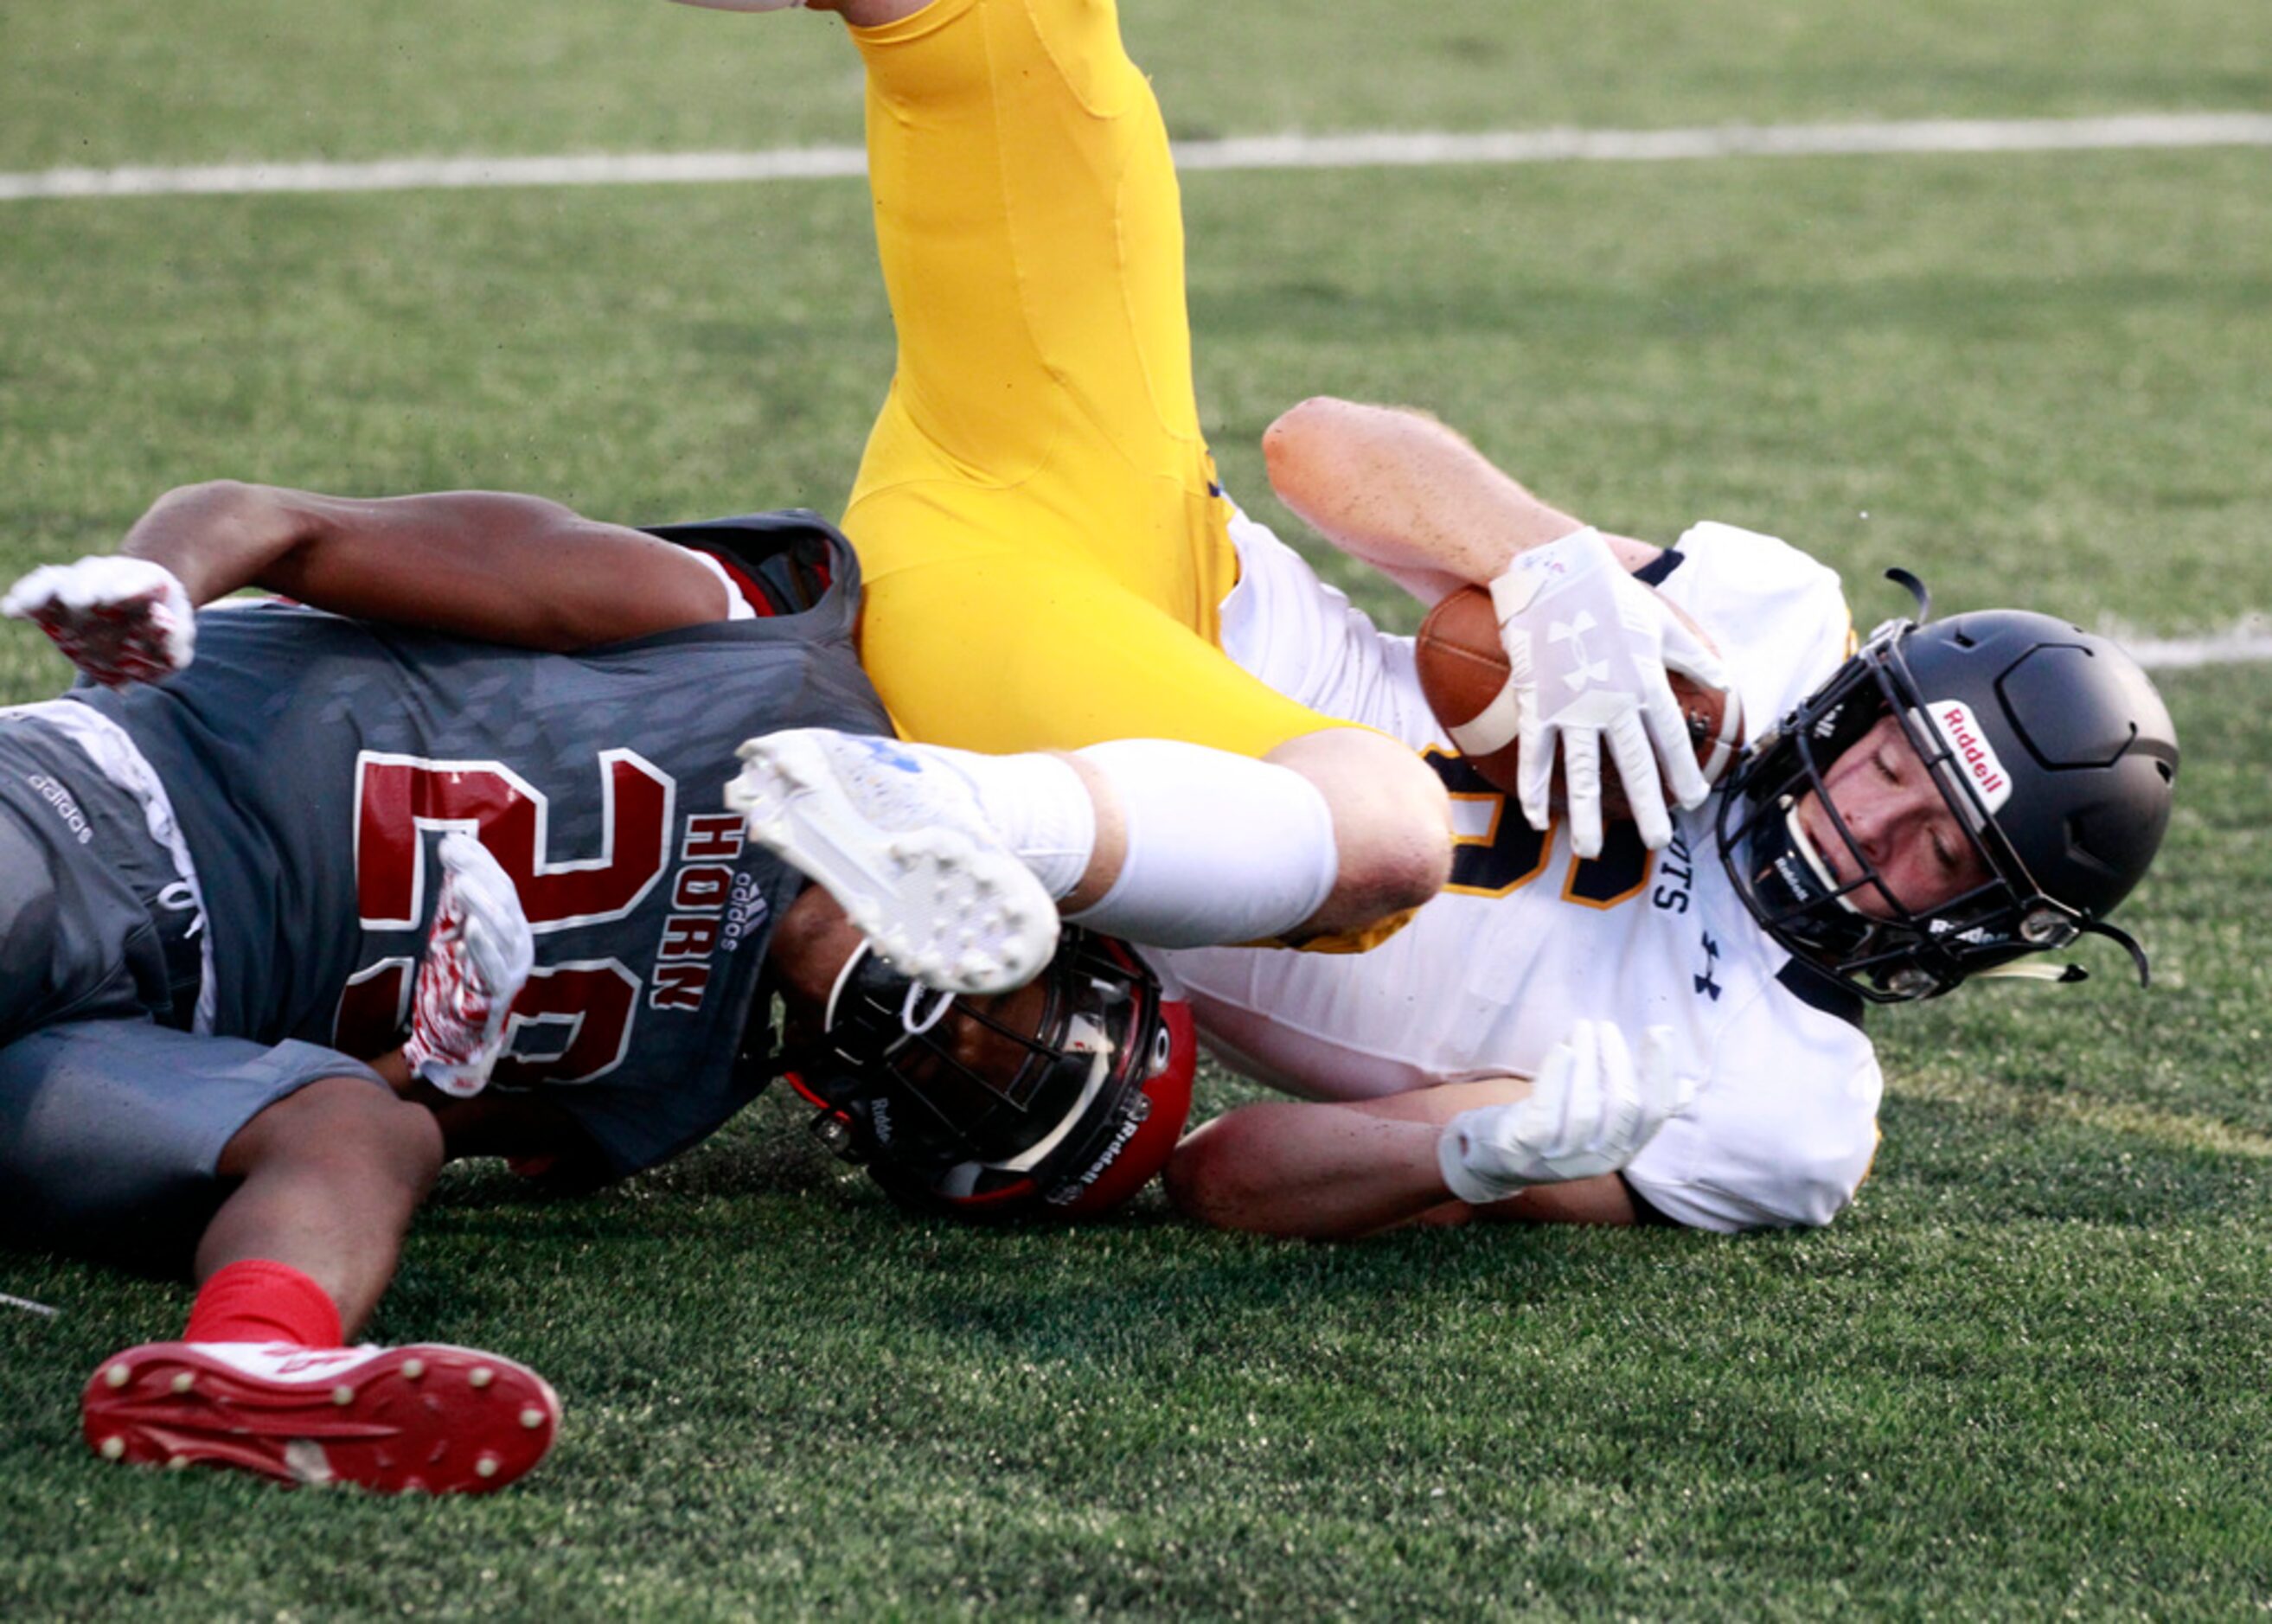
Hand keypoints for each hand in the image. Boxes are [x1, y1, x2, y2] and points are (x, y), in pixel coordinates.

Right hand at [1, 556, 195, 686]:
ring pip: (63, 579)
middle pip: (96, 574)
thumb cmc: (160, 636)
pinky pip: (39, 589)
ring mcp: (81, 583)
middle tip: (79, 603)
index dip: (128, 587)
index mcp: (149, 584)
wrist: (138, 622)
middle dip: (86, 587)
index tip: (113, 598)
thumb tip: (160, 624)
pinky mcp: (55, 597)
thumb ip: (173, 640)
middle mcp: (111, 577)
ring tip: (29, 604)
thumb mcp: (176, 645)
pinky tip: (12, 610)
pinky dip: (25, 598)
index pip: (140, 579)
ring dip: (48, 592)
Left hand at [401, 834, 535, 1097]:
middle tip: (454, 854)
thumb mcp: (458, 928)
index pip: (501, 886)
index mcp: (511, 926)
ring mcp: (513, 970)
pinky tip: (470, 930)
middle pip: (506, 903)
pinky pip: (494, 969)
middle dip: (481, 876)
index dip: (480, 863)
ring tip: (462, 886)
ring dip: (483, 906)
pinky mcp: (500, 995)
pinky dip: (484, 948)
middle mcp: (519, 944)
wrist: (459, 1033)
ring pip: (504, 932)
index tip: (452, 843)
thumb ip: (458, 895)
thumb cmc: (460, 976)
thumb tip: (451, 844)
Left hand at [1436, 1021, 1691, 1202]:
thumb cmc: (1554, 1125)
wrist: (1494, 1156)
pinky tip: (1562, 1048)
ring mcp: (1561, 1159)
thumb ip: (1638, 1105)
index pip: (1655, 1114)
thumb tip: (1689, 1089)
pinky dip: (1557, 1077)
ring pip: (1588, 1109)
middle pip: (1624, 1108)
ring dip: (1588, 1060)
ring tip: (1583, 1027)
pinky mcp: (1526, 1149)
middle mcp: (1598, 1160)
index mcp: (1623, 1151)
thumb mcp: (1599, 1118)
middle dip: (1618, 1060)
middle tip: (1605, 1027)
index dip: (1660, 1071)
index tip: (1658, 1031)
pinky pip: (1547, 1114)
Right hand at [1487, 528, 1727, 856]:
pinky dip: (1534, 789)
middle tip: (1657, 841)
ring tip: (1590, 851)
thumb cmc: (1610, 596)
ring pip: (1582, 773)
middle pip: (1634, 766)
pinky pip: (1536, 756)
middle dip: (1647, 808)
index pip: (1671, 739)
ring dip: (1586, 816)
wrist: (1552, 577)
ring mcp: (1573, 707)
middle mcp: (1613, 701)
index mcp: (1646, 683)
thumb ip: (1693, 656)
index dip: (1684, 772)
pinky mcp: (1538, 705)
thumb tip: (1725, 679)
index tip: (1694, 799)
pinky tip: (1537, 819)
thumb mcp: (1663, 622)